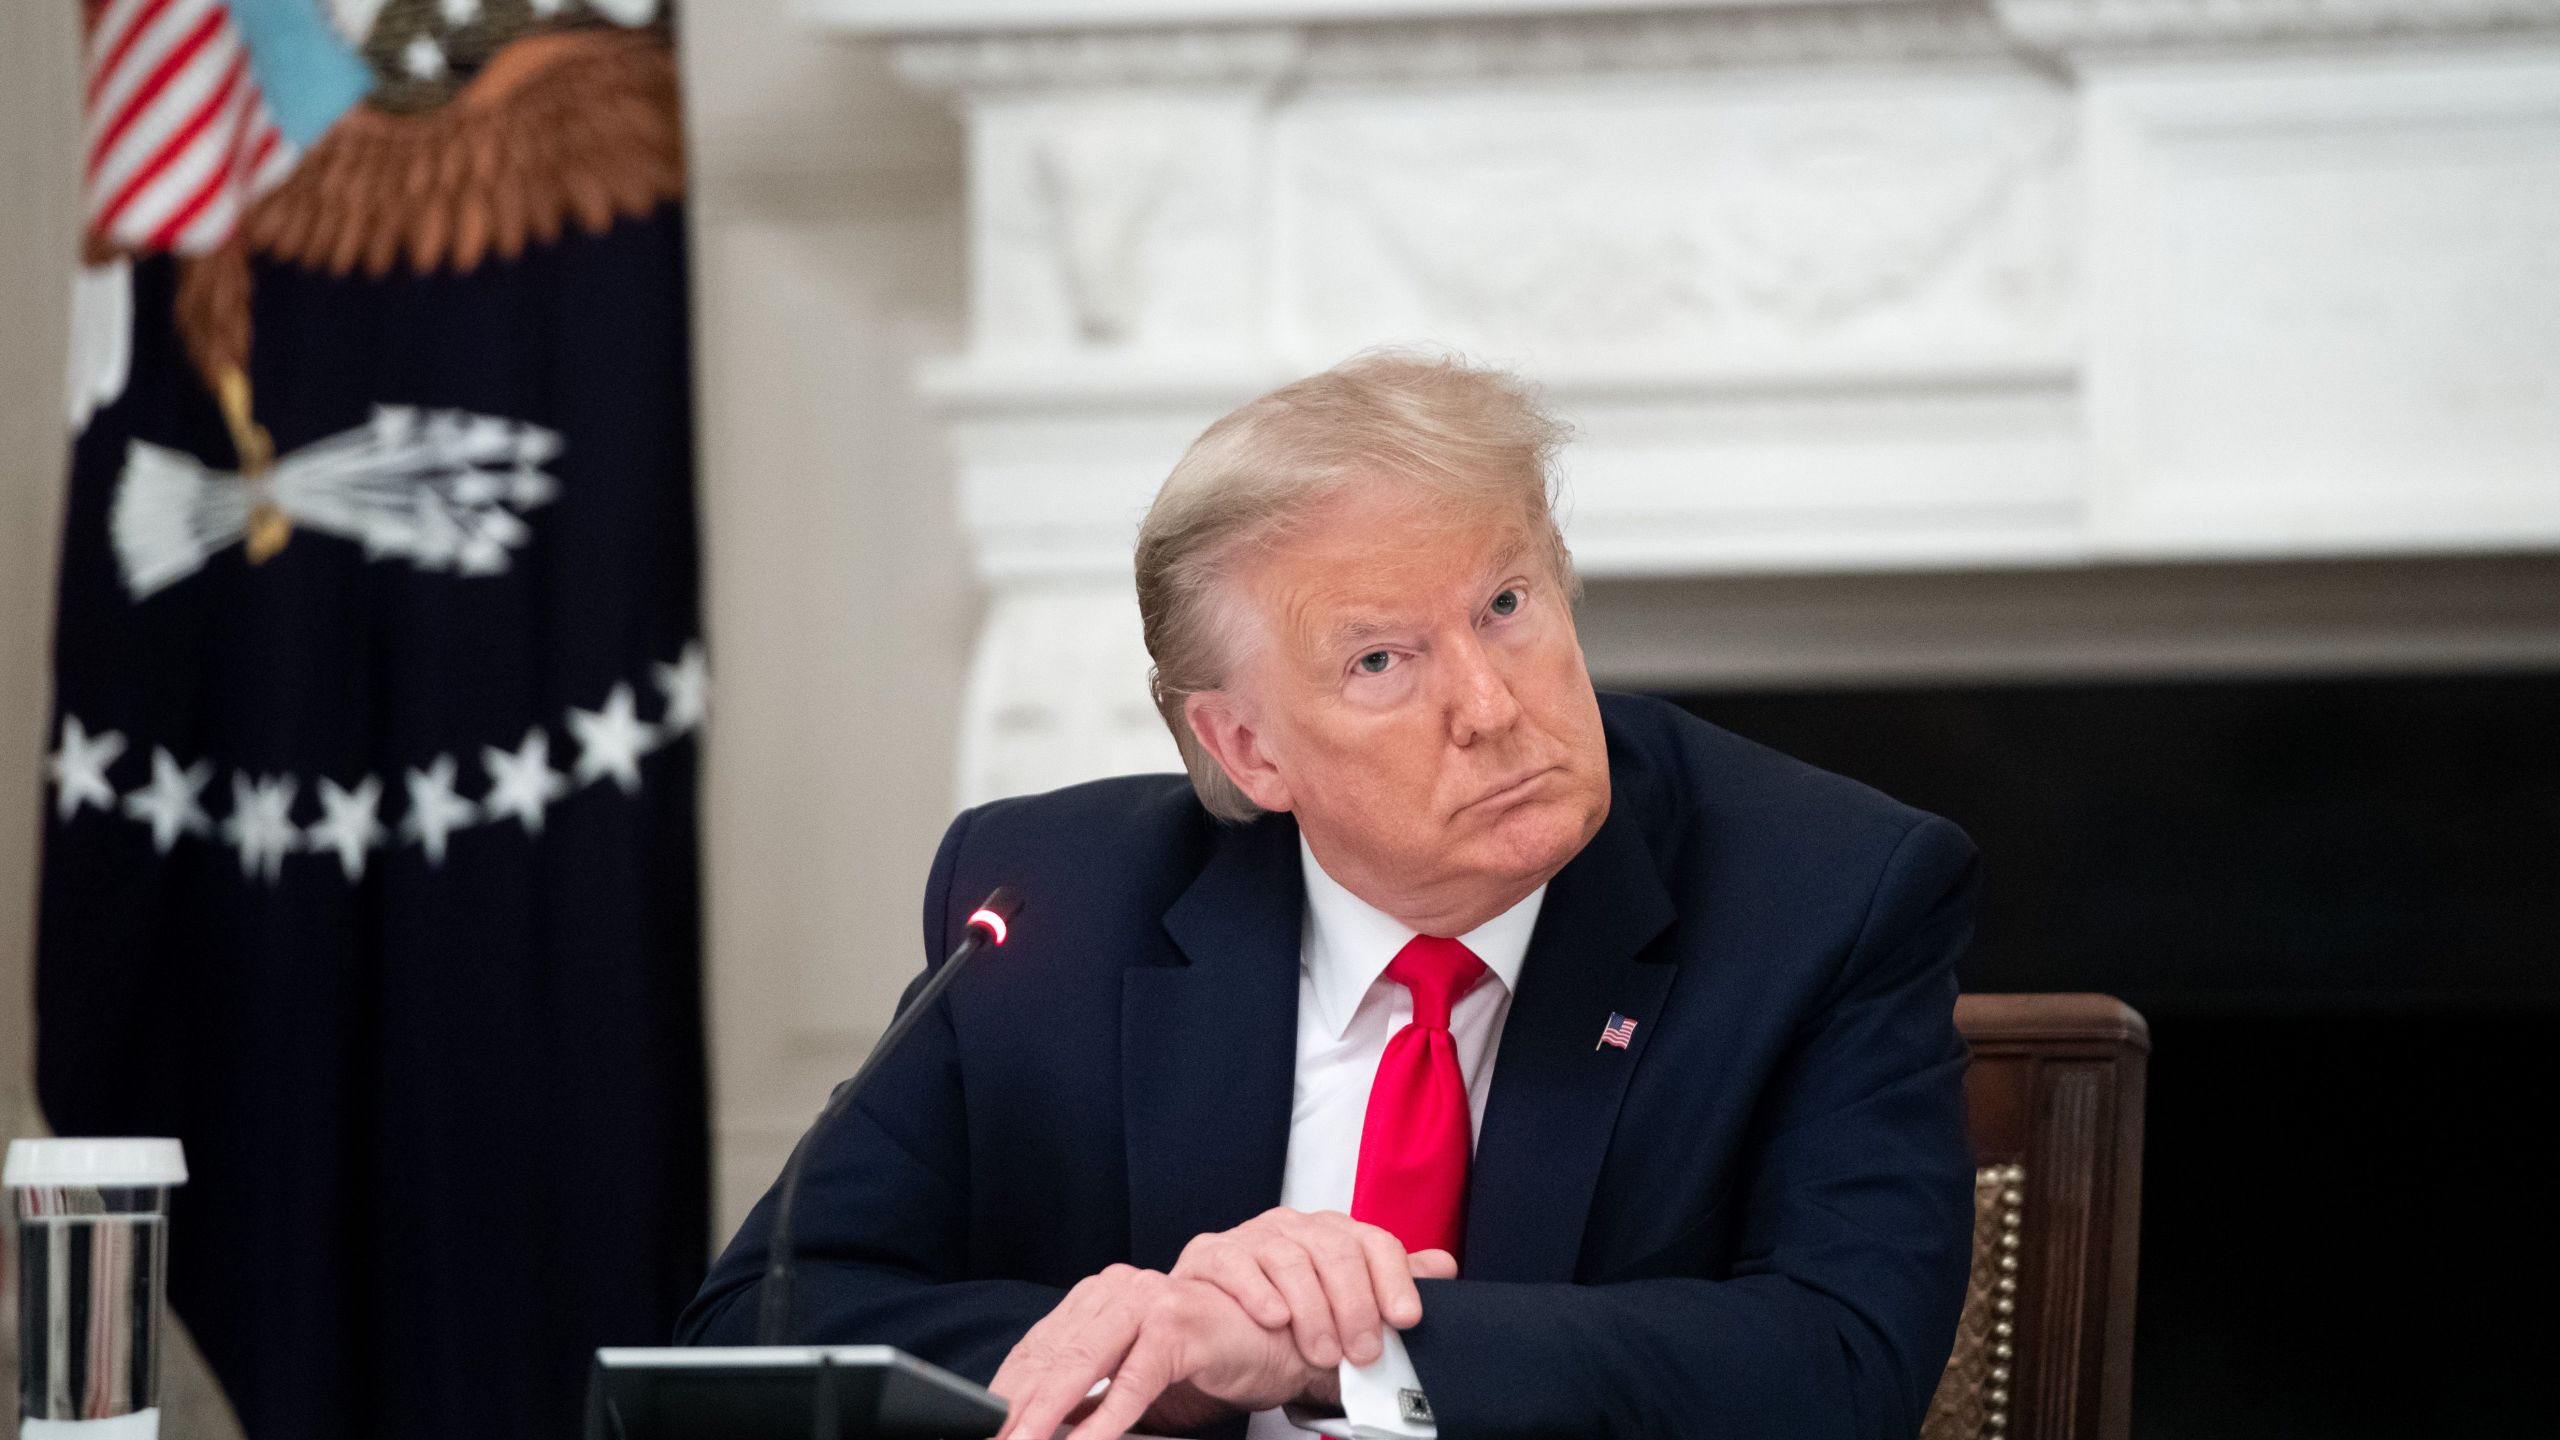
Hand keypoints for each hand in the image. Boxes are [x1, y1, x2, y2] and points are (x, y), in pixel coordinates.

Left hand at [990, 1264, 1317, 1439]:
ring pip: (1082, 1367)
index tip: (984, 1426)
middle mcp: (1119, 1290)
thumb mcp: (1133, 1382)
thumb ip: (1087, 1395)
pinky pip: (1132, 1382)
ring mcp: (1149, 1302)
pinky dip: (1105, 1422)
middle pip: (1051, 1357)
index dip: (1006, 1393)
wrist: (1280, 1345)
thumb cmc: (1207, 1362)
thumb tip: (1036, 1424)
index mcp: (1100, 1297)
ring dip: (1047, 1417)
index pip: (1038, 1348)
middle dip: (1017, 1410)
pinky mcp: (1178, 1325)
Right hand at [1171, 1207, 1457, 1369]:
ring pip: (1289, 1258)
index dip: (1394, 1279)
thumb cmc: (1284, 1322)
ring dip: (1311, 1310)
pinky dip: (1258, 1292)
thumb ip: (1388, 1285)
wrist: (1215, 1336)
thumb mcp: (1343, 1308)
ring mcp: (1251, 1237)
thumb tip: (1443, 1267)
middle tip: (1363, 1351)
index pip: (1373, 1242)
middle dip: (1355, 1306)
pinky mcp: (1210, 1254)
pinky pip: (1236, 1264)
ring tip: (1322, 1351)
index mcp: (1332, 1233)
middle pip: (1334, 1251)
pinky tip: (1275, 1318)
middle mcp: (1294, 1227)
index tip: (1406, 1318)